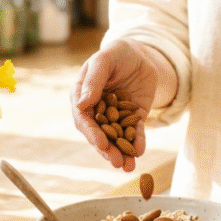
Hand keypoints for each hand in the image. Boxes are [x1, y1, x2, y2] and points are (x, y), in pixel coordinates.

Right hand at [70, 39, 158, 171]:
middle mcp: (96, 110)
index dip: (92, 133)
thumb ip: (94, 80)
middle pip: (99, 133)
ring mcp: (114, 115)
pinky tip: (140, 152)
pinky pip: (134, 132)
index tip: (102, 144)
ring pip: (115, 137)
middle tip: (116, 163)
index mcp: (82, 96)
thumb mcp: (104, 61)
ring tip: (127, 167)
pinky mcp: (132, 117)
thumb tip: (81, 104)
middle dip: (107, 149)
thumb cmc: (116, 53)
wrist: (139, 54)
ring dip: (120, 153)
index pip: (83, 119)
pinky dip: (137, 142)